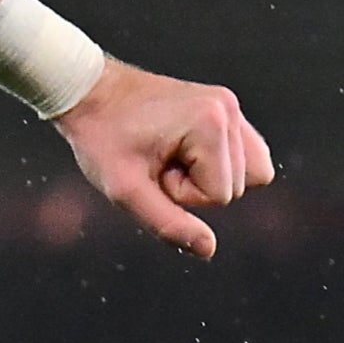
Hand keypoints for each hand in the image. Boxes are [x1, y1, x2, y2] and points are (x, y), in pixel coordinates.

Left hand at [56, 62, 273, 256]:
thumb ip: (168, 223)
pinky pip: (248, 155)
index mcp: (210, 122)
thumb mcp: (126, 190)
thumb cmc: (102, 139)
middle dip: (195, 185)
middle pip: (239, 187)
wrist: (91, 92)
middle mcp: (228, 109)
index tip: (152, 168)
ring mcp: (231, 106)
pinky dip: (221, 165)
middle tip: (157, 160)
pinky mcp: (227, 108)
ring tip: (169, 155)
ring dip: (209, 175)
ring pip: (251, 174)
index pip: (220, 196)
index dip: (181, 194)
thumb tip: (208, 250)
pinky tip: (185, 151)